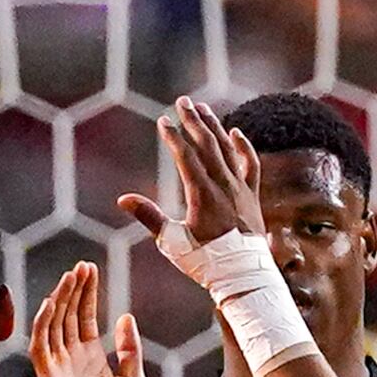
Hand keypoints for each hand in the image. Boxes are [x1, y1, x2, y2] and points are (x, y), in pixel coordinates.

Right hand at [29, 262, 145, 376]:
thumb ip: (129, 347)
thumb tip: (125, 315)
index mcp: (91, 357)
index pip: (85, 317)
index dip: (86, 293)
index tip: (90, 269)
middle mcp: (72, 359)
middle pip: (68, 316)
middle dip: (73, 290)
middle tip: (81, 266)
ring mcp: (59, 368)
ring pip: (53, 326)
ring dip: (58, 300)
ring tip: (70, 276)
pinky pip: (39, 347)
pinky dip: (41, 324)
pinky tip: (49, 303)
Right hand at [119, 95, 266, 254]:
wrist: (242, 275)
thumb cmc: (204, 262)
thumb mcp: (171, 242)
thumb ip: (149, 217)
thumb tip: (123, 199)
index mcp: (202, 195)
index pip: (186, 157)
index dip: (173, 137)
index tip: (163, 121)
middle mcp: (224, 186)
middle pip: (207, 145)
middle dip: (193, 121)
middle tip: (182, 101)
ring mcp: (240, 188)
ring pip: (227, 149)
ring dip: (214, 126)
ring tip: (202, 108)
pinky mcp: (252, 195)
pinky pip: (250, 163)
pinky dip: (243, 146)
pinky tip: (234, 131)